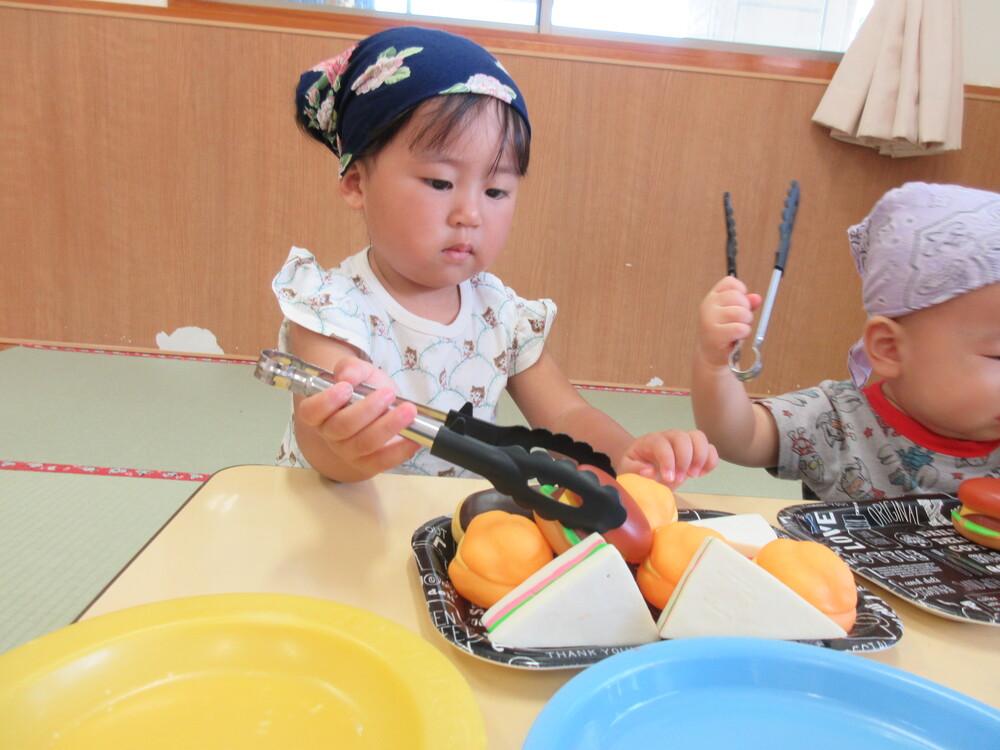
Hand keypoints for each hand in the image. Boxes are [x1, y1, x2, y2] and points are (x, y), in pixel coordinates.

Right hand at [295, 356, 420, 480]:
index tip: (347, 388)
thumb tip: (347, 376)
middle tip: (388, 394)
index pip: (310, 412)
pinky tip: (415, 439)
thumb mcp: (361, 372)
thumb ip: (351, 368)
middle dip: (367, 409)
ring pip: (364, 443)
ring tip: (408, 411)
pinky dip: (401, 451)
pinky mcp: (369, 464)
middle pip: (342, 427)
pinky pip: (382, 462)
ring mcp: (349, 452)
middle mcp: (330, 435)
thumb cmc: (365, 390)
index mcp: (321, 412)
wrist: (383, 408)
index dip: (326, 401)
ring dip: (388, 427)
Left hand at [617, 429, 719, 489]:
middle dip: (685, 459)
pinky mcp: (695, 450)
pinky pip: (710, 448)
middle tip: (680, 479)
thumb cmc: (635, 467)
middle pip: (683, 437)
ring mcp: (683, 442)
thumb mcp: (627, 470)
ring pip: (699, 437)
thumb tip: (649, 471)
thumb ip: (635, 470)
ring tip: (694, 475)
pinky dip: (710, 461)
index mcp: (651, 441)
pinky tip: (701, 473)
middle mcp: (668, 437)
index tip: (668, 479)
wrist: (643, 466)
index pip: (662, 444)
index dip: (668, 461)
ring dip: (700, 457)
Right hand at [698, 276, 761, 367]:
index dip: (741, 291)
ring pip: (741, 312)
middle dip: (746, 309)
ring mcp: (709, 320)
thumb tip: (757, 298)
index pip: (730, 282)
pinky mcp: (715, 335)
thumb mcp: (735, 315)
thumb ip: (746, 304)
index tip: (740, 304)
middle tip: (741, 320)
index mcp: (712, 297)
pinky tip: (737, 338)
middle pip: (737, 297)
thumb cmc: (725, 332)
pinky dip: (744, 333)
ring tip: (739, 330)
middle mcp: (708, 306)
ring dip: (746, 323)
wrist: (712, 355)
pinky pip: (740, 328)